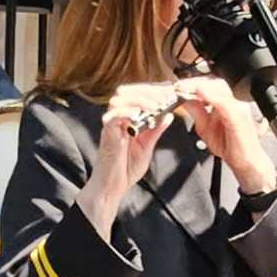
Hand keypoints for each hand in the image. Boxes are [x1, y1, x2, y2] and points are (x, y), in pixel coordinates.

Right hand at [79, 82, 177, 231]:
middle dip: (148, 91)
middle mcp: (117, 119)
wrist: (112, 187)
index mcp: (127, 119)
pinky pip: (113, 115)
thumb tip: (169, 114)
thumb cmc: (126, 169)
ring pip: (120, 99)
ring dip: (139, 99)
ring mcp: (111, 125)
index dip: (153, 89)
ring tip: (155, 106)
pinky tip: (139, 113)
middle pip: (128, 92)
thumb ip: (156, 130)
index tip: (169, 90)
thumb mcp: (147, 146)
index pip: (137, 95)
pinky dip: (127, 111)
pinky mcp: (107, 133)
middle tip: (164, 97)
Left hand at [175, 77, 276, 196]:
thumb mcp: (205, 129)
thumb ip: (197, 113)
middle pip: (215, 83)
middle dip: (194, 82)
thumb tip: (185, 100)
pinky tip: (200, 93)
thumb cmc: (230, 146)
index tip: (178, 86)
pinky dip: (212, 97)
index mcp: (226, 104)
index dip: (193, 83)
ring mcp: (238, 108)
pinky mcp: (239, 117)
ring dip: (200, 87)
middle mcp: (234, 103)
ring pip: (220, 89)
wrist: (245, 162)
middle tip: (179, 86)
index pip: (210, 86)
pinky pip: (225, 103)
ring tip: (185, 88)